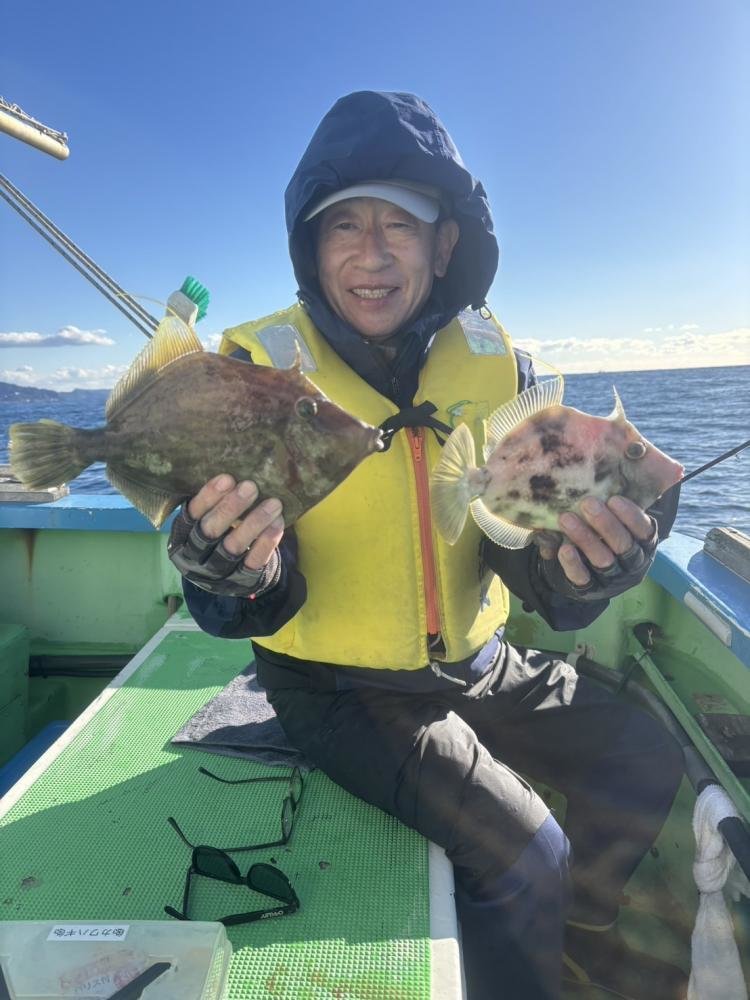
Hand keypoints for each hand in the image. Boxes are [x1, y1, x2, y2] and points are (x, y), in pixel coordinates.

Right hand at [168, 475, 284, 596]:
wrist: (232, 576)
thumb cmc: (219, 535)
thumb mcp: (206, 520)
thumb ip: (214, 502)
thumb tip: (234, 471)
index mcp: (181, 536)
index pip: (191, 514)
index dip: (208, 496)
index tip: (228, 478)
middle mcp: (194, 556)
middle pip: (210, 531)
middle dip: (231, 507)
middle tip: (251, 486)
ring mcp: (217, 572)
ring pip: (233, 547)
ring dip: (254, 523)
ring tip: (273, 503)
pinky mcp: (240, 581)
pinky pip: (253, 561)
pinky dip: (266, 542)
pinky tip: (277, 524)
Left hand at [535, 495, 657, 599]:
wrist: (580, 570)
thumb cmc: (601, 534)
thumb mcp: (613, 519)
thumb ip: (612, 505)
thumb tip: (607, 471)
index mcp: (644, 544)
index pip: (645, 530)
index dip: (632, 516)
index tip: (614, 498)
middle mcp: (633, 563)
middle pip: (623, 544)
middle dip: (606, 523)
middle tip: (587, 503)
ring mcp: (612, 579)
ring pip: (603, 559)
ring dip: (585, 538)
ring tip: (566, 518)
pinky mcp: (590, 590)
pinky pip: (582, 578)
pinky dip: (572, 563)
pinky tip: (563, 548)